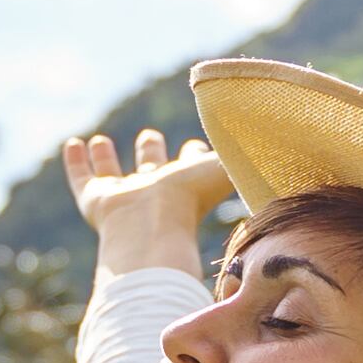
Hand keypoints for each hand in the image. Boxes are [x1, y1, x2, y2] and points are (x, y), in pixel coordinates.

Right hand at [63, 128, 234, 278]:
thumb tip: (289, 136)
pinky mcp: (98, 201)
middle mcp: (155, 193)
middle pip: (152, 170)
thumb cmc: (193, 200)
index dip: (195, 157)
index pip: (191, 170)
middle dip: (153, 154)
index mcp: (187, 188)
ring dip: (108, 158)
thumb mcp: (225, 168)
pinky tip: (73, 145)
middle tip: (151, 137)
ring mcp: (124, 198)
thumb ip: (249, 155)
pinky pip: (83, 180)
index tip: (199, 145)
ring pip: (113, 176)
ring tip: (100, 141)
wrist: (154, 226)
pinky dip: (76, 164)